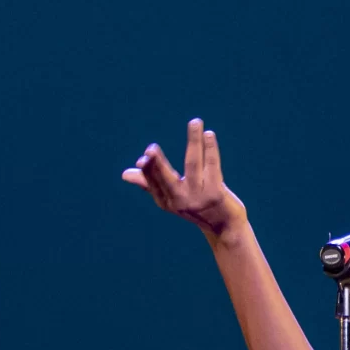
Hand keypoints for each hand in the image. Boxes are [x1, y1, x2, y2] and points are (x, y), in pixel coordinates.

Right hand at [121, 118, 245, 241]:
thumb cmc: (195, 207)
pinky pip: (212, 166)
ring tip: (195, 122)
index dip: (149, 170)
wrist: (225, 226)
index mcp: (167, 202)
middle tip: (151, 150)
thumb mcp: (172, 198)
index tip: (145, 157)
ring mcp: (199, 197)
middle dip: (159, 164)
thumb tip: (125, 174)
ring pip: (193, 164)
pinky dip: (210, 148)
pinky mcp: (217, 194)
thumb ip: (150, 183)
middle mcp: (181, 201)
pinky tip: (209, 134)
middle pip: (168, 178)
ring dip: (194, 141)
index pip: (153, 182)